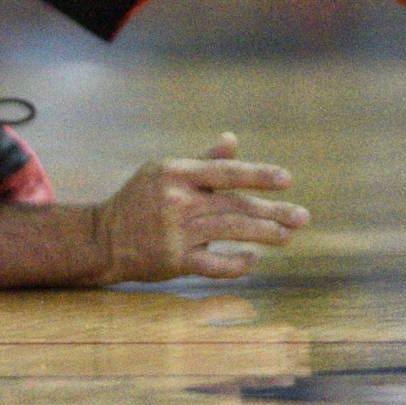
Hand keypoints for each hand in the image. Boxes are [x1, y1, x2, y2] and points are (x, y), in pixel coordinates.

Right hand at [97, 133, 310, 282]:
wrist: (102, 238)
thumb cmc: (140, 200)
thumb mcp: (165, 172)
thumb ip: (203, 160)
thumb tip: (233, 140)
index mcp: (176, 172)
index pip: (225, 172)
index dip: (258, 175)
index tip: (287, 179)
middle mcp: (177, 200)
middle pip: (234, 204)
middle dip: (272, 212)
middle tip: (302, 217)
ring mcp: (176, 232)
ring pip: (230, 232)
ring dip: (264, 234)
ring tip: (287, 236)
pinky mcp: (175, 261)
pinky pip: (214, 265)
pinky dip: (237, 263)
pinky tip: (253, 259)